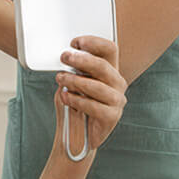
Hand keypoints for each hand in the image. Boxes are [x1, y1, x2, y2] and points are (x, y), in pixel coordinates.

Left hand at [54, 36, 126, 151]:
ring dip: (75, 81)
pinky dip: (77, 100)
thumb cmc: (75, 106)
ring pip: (97, 86)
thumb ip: (72, 70)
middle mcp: (117, 83)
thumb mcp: (71, 83)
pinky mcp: (112, 117)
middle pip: (103, 66)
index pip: (110, 50)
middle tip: (64, 57)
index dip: (94, 42)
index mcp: (109, 71)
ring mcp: (117, 100)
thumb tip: (66, 57)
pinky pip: (94, 106)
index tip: (75, 42)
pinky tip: (66, 98)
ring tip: (61, 79)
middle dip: (81, 59)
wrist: (76, 136)